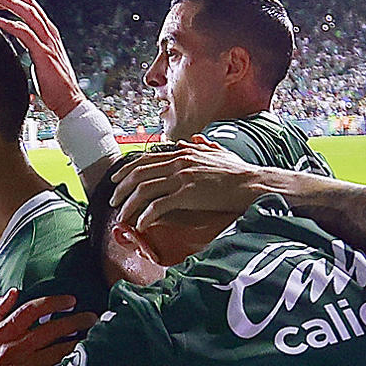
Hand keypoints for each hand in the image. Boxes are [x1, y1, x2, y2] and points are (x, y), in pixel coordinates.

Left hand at [0, 0, 84, 118]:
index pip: (29, 8)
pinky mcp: (44, 54)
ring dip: (8, 2)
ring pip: (28, 14)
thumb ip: (30, 46)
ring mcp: (48, 42)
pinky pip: (26, 35)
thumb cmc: (53, 86)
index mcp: (48, 33)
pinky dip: (12, 26)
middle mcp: (50, 33)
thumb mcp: (39, 59)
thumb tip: (16, 41)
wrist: (68, 102)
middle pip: (28, 4)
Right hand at [0, 288, 97, 365]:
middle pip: (51, 330)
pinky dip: (72, 363)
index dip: (54, 303)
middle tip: (91, 317)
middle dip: (76, 321)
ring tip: (93, 335)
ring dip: (79, 342)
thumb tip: (14, 292)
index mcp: (4, 333)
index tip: (70, 300)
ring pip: (59, 351)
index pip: (31, 311)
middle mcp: (17, 349)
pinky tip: (83, 357)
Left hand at [111, 138, 271, 235]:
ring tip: (122, 217)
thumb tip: (195, 139)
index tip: (116, 180)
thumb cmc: (238, 172)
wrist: (252, 183)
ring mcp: (182, 177)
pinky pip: (158, 206)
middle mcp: (179, 161)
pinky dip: (146, 216)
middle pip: (139, 173)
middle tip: (113, 201)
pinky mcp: (187, 194)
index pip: (146, 159)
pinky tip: (141, 225)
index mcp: (183, 152)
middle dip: (121, 188)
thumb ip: (204, 146)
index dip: (127, 170)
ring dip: (129, 205)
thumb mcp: (219, 153)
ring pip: (144, 190)